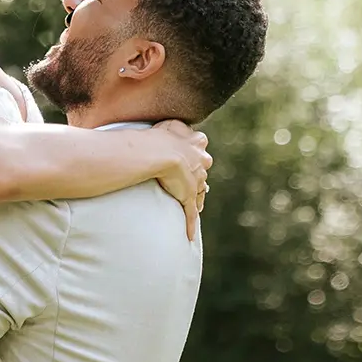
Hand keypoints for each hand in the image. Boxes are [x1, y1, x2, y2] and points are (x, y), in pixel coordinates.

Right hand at [150, 120, 212, 241]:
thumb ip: (173, 126)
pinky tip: (189, 237)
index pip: (200, 149)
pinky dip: (189, 225)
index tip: (191, 158)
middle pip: (203, 170)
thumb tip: (171, 125)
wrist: (159, 153)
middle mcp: (201, 161)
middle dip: (199, 176)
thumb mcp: (169, 124)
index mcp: (196, 142)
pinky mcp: (188, 197)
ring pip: (200, 191)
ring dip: (196, 198)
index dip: (195, 155)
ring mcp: (196, 180)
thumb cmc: (158, 136)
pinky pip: (190, 214)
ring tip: (191, 206)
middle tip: (190, 181)